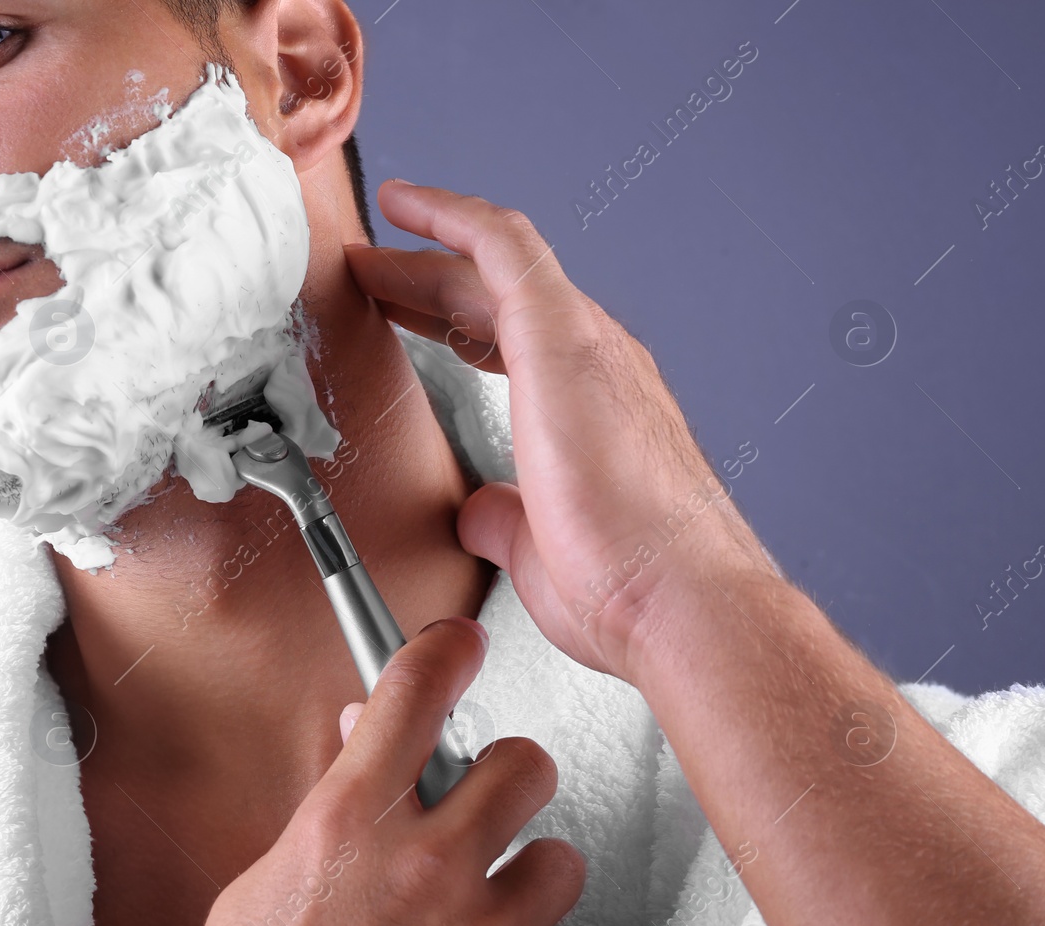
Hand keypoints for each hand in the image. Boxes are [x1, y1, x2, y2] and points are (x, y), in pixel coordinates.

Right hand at [151, 617, 583, 925]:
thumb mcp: (266, 886)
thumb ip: (330, 810)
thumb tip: (361, 744)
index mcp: (348, 826)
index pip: (413, 694)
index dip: (443, 653)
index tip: (458, 646)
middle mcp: (423, 871)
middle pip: (523, 765)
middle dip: (505, 779)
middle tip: (485, 802)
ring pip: (560, 862)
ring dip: (523, 883)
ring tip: (480, 914)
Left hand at [346, 182, 780, 680]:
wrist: (676, 601)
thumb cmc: (626, 588)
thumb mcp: (536, 546)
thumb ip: (504, 516)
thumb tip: (480, 510)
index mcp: (591, 407)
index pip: (509, 340)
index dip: (446, 321)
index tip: (398, 310)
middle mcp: (597, 362)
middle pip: (496, 297)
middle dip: (425, 282)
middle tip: (368, 272)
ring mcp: (586, 344)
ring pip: (497, 265)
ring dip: (427, 252)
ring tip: (369, 246)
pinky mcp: (564, 338)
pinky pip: (505, 248)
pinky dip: (454, 217)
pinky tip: (410, 204)